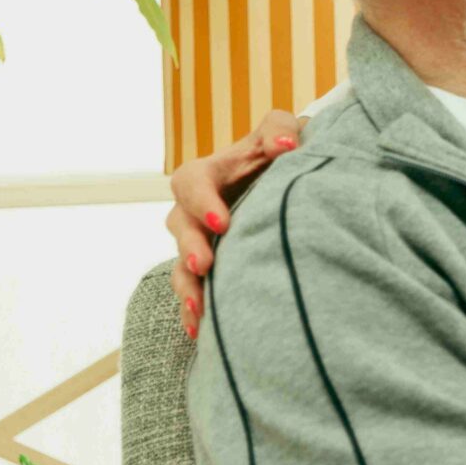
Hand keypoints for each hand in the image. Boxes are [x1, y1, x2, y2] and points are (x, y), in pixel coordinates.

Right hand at [166, 110, 305, 338]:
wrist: (284, 176)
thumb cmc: (280, 151)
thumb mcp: (280, 133)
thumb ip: (279, 131)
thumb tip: (285, 145)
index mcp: (208, 174)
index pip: (192, 183)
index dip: (202, 203)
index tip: (222, 224)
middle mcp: (196, 209)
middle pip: (180, 227)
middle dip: (189, 248)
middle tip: (203, 266)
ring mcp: (200, 241)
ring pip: (182, 265)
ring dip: (188, 287)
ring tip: (201, 311)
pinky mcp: (210, 267)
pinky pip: (195, 290)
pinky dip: (194, 311)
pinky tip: (199, 333)